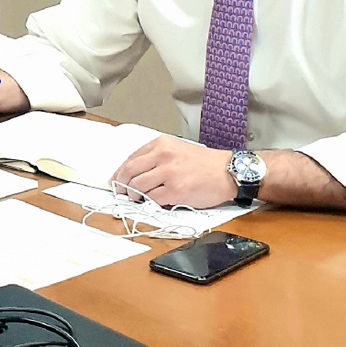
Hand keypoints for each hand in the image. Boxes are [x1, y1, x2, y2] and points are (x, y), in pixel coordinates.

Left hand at [112, 137, 234, 208]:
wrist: (228, 172)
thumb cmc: (204, 163)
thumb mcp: (177, 149)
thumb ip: (156, 157)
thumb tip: (134, 171)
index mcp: (161, 144)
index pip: (130, 158)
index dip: (120, 172)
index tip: (116, 180)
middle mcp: (162, 156)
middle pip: (129, 171)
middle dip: (121, 184)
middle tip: (121, 192)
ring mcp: (169, 174)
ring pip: (138, 186)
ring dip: (133, 195)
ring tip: (137, 198)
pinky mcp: (175, 191)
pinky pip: (152, 199)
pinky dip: (149, 203)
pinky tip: (152, 202)